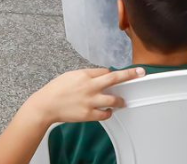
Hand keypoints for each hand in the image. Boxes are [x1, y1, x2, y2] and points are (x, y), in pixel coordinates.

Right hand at [21, 68, 143, 125]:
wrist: (46, 105)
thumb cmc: (56, 90)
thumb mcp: (70, 75)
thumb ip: (85, 76)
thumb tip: (99, 76)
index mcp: (84, 75)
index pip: (105, 71)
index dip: (110, 74)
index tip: (115, 76)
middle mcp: (90, 87)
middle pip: (115, 78)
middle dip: (130, 74)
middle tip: (141, 73)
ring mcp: (90, 101)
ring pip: (113, 99)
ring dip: (120, 100)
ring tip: (123, 101)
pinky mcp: (88, 114)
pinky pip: (105, 114)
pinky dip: (108, 112)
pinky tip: (108, 111)